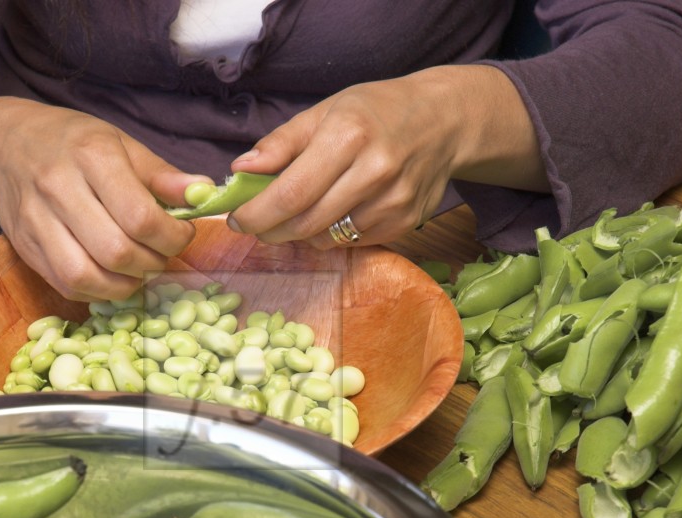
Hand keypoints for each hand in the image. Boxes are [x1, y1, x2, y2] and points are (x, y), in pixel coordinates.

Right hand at [0, 98, 211, 299]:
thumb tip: (204, 195)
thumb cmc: (73, 142)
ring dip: (124, 285)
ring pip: (87, 276)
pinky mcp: (24, 246)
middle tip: (161, 254)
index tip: (181, 234)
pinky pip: (66, 285)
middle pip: (116, 251)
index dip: (172, 237)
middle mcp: (59, 188)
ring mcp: (36, 221)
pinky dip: (97, 291)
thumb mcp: (121, 144)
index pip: (141, 217)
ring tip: (138, 270)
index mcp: (91, 156)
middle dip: (152, 263)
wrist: (4, 144)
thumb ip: (162, 175)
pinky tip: (111, 277)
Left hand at [225, 65, 548, 249]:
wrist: (444, 120)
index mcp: (348, 136)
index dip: (257, 214)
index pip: (290, 193)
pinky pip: (352, 242)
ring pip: (328, 238)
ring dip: (302, 233)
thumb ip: (281, 143)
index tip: (237, 219)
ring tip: (298, 213)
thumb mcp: (326, 110)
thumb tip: (239, 171)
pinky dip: (333, 234)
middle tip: (257, 225)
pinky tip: (334, 212)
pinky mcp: (406, 222)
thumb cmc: (376, 111)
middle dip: (272, 230)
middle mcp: (375, 170)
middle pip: (306, 223)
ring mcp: (394, 201)